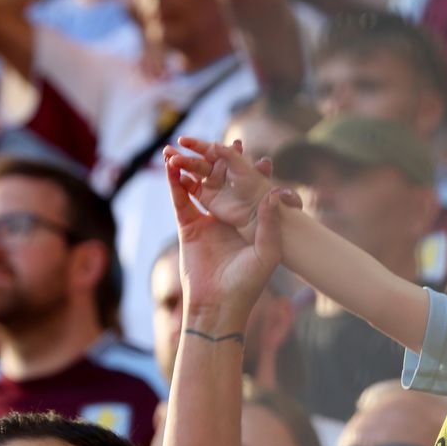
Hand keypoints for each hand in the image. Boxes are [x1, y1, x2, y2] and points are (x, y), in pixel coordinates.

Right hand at [166, 138, 298, 329]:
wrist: (219, 305)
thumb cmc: (248, 284)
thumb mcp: (267, 254)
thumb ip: (270, 224)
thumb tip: (274, 194)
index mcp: (249, 221)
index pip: (249, 190)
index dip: (249, 172)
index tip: (253, 153)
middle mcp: (228, 218)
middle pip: (221, 183)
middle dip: (218, 162)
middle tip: (221, 141)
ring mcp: (207, 221)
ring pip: (198, 186)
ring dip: (191, 167)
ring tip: (185, 145)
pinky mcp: (188, 227)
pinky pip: (181, 200)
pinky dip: (175, 182)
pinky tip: (171, 165)